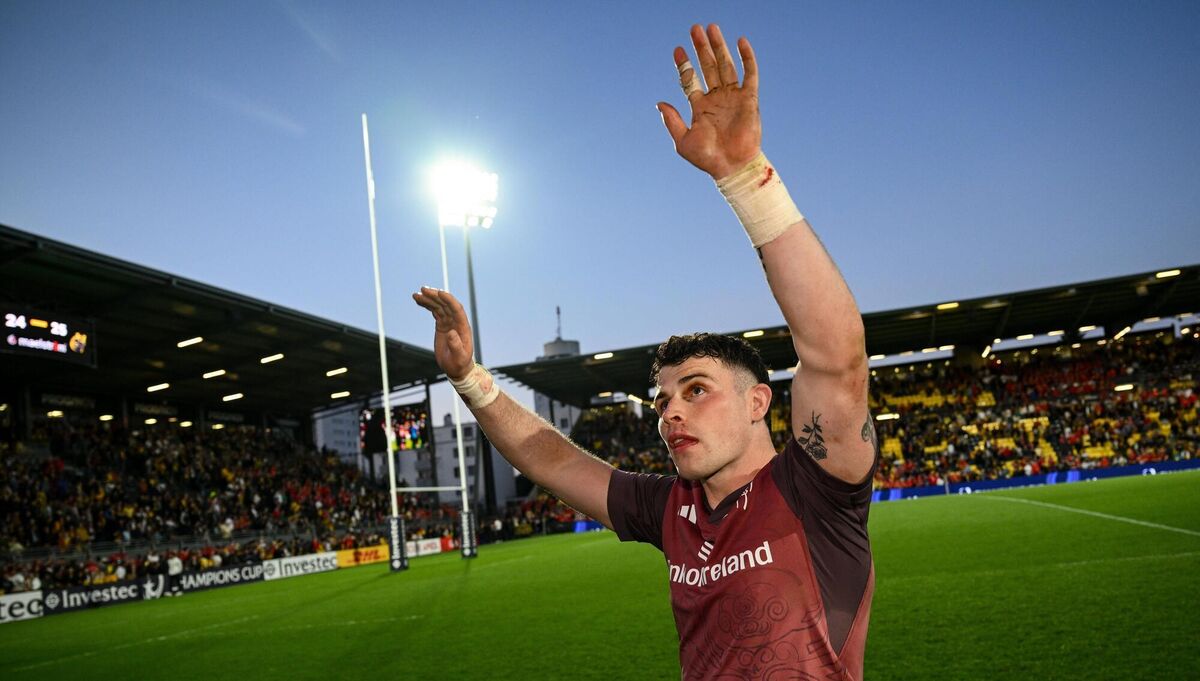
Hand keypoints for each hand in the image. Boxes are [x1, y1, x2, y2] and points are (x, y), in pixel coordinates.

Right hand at [412, 286, 473, 380]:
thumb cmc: (459, 363)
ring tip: (416, 294)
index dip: (449, 300)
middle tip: (423, 290)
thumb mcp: (459, 357)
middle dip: (435, 296)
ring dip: (429, 299)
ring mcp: (449, 322)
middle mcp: (456, 322)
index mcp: (463, 327)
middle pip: (446, 305)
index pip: (457, 309)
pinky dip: (427, 305)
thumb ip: (456, 345)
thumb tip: (451, 332)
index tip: (439, 293)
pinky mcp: (442, 325)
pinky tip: (418, 300)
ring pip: (439, 306)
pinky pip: (434, 311)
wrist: (457, 368)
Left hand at [658, 24, 760, 179]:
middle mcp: (716, 98)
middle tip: (695, 28)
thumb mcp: (683, 140)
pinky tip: (740, 42)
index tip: (677, 49)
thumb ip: (672, 121)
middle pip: (708, 66)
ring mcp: (733, 97)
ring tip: (712, 28)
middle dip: (701, 48)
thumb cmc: (707, 158)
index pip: (690, 79)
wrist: (732, 167)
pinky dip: (746, 58)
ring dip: (719, 47)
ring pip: (726, 65)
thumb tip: (659, 103)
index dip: (683, 64)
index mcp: (700, 107)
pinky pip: (749, 74)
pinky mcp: (749, 99)